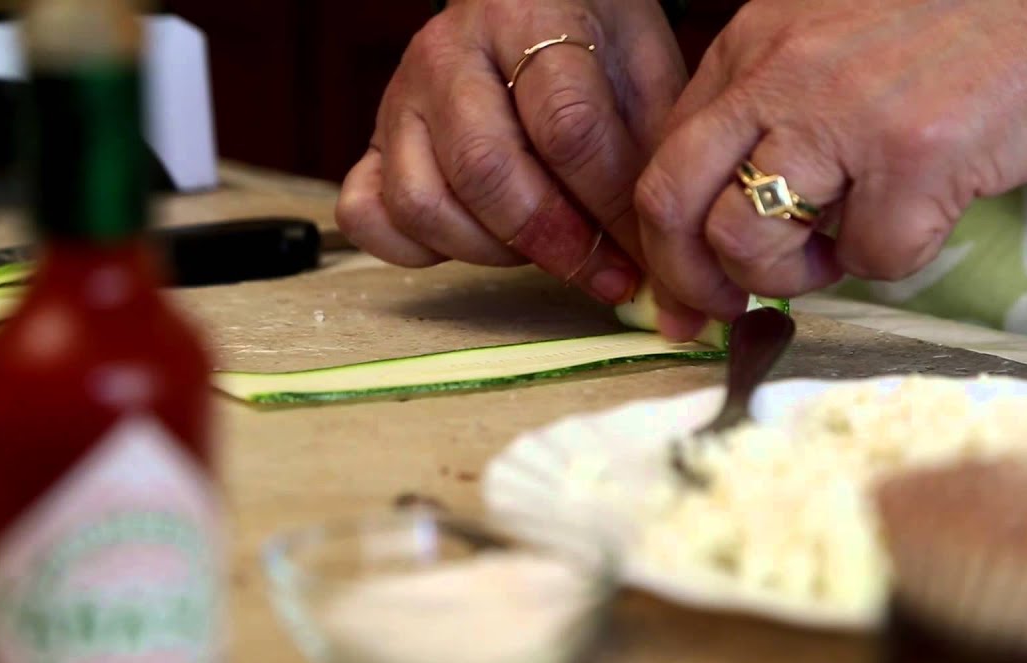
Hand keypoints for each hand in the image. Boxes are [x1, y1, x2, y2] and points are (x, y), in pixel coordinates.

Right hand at [336, 0, 686, 304]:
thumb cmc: (595, 45)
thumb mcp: (644, 75)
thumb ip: (650, 157)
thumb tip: (660, 261)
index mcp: (529, 19)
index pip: (566, 128)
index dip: (610, 208)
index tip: (643, 255)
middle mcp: (449, 54)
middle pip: (485, 170)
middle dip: (554, 241)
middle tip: (601, 273)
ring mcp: (400, 99)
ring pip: (421, 201)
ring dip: (489, 251)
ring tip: (541, 250)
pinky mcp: (372, 141)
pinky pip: (366, 214)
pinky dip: (413, 249)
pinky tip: (472, 242)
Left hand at [633, 0, 1026, 338]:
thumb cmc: (972, 19)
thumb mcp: (839, 38)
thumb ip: (778, 108)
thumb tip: (734, 210)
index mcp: (757, 42)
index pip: (663, 155)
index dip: (664, 237)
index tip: (686, 286)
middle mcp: (783, 71)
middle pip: (671, 202)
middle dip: (685, 279)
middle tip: (719, 311)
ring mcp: (845, 113)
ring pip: (747, 241)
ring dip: (788, 275)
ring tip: (844, 246)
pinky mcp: (918, 157)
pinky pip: (870, 259)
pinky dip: (895, 259)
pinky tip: (929, 214)